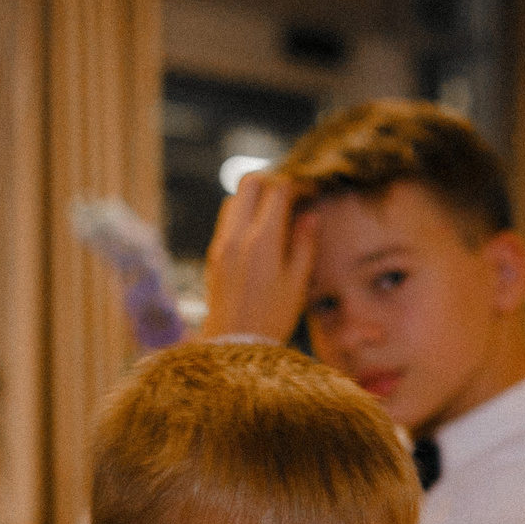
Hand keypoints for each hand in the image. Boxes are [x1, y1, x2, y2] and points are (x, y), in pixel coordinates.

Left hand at [203, 172, 319, 341]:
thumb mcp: (297, 283)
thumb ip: (304, 244)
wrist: (233, 343)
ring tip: (275, 211)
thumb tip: (310, 215)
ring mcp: (221, 243)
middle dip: (272, 180)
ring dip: (255, 197)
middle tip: (290, 193)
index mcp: (262, 241)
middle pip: (249, 183)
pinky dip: (243, 215)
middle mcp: (237, 236)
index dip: (297, 184)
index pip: (278, 190)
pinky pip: (226, 220)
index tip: (310, 190)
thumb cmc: (272, 318)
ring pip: (234, 200)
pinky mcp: (213, 254)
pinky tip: (259, 231)